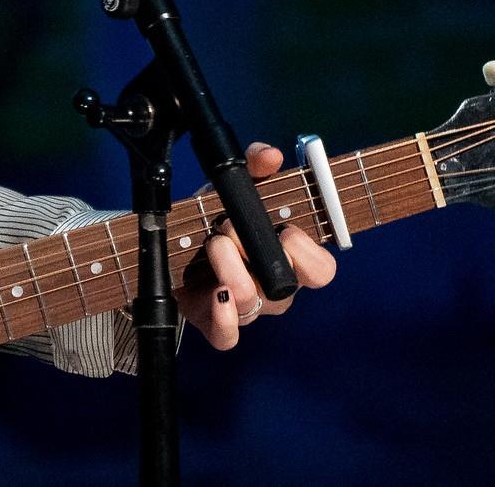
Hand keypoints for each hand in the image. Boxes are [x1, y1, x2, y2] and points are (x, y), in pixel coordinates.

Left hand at [178, 143, 337, 350]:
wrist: (173, 242)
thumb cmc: (216, 216)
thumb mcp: (233, 186)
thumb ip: (254, 165)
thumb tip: (271, 156)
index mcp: (288, 260)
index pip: (321, 271)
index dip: (308, 254)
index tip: (286, 230)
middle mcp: (272, 289)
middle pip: (286, 292)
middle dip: (258, 256)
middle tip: (230, 229)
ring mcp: (244, 308)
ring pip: (251, 305)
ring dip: (230, 268)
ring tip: (212, 243)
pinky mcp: (213, 321)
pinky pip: (227, 337)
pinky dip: (224, 319)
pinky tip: (217, 296)